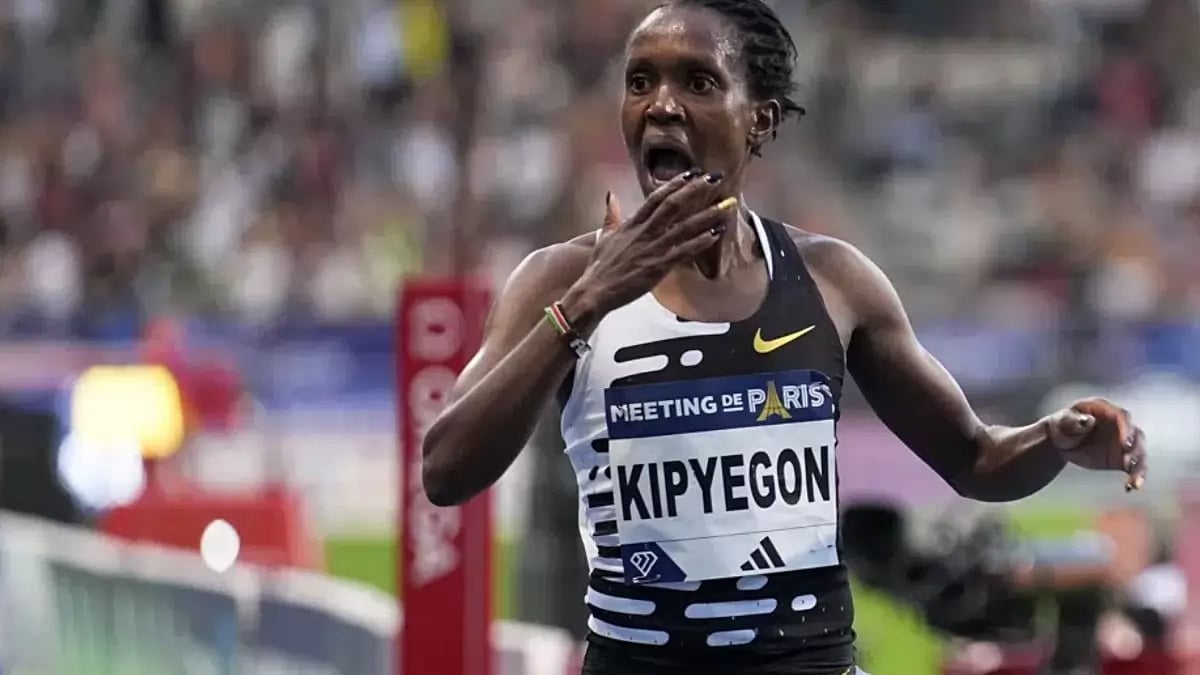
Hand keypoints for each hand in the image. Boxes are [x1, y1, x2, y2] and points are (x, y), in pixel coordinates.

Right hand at [566, 170, 736, 317]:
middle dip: (697, 190)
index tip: (692, 172)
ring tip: (727, 206)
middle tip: (716, 178)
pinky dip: (701, 242)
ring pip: (685, 227)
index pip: (657, 197)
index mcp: (633, 224)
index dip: (676, 183)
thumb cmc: (600, 267)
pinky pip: (684, 251)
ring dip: (708, 215)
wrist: (595, 291)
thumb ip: (610, 215)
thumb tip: (611, 196)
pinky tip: (716, 234)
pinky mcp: (659, 266)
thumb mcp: (603, 237)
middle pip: (675, 204)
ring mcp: (653, 248)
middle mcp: (645, 232)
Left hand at [1048, 397, 1146, 491]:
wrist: (1062, 441)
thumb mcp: (1063, 422)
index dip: (1126, 429)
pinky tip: (1132, 487)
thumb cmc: (1062, 425)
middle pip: (1136, 435)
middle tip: (1129, 462)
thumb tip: (1087, 421)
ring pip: (1139, 452)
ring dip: (1139, 466)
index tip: (1125, 444)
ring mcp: (1124, 441)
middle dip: (1136, 449)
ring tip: (1134, 482)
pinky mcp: (1123, 457)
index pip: (1122, 416)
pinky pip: (1134, 467)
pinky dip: (1135, 476)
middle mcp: (1120, 424)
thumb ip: (1074, 421)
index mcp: (1105, 409)